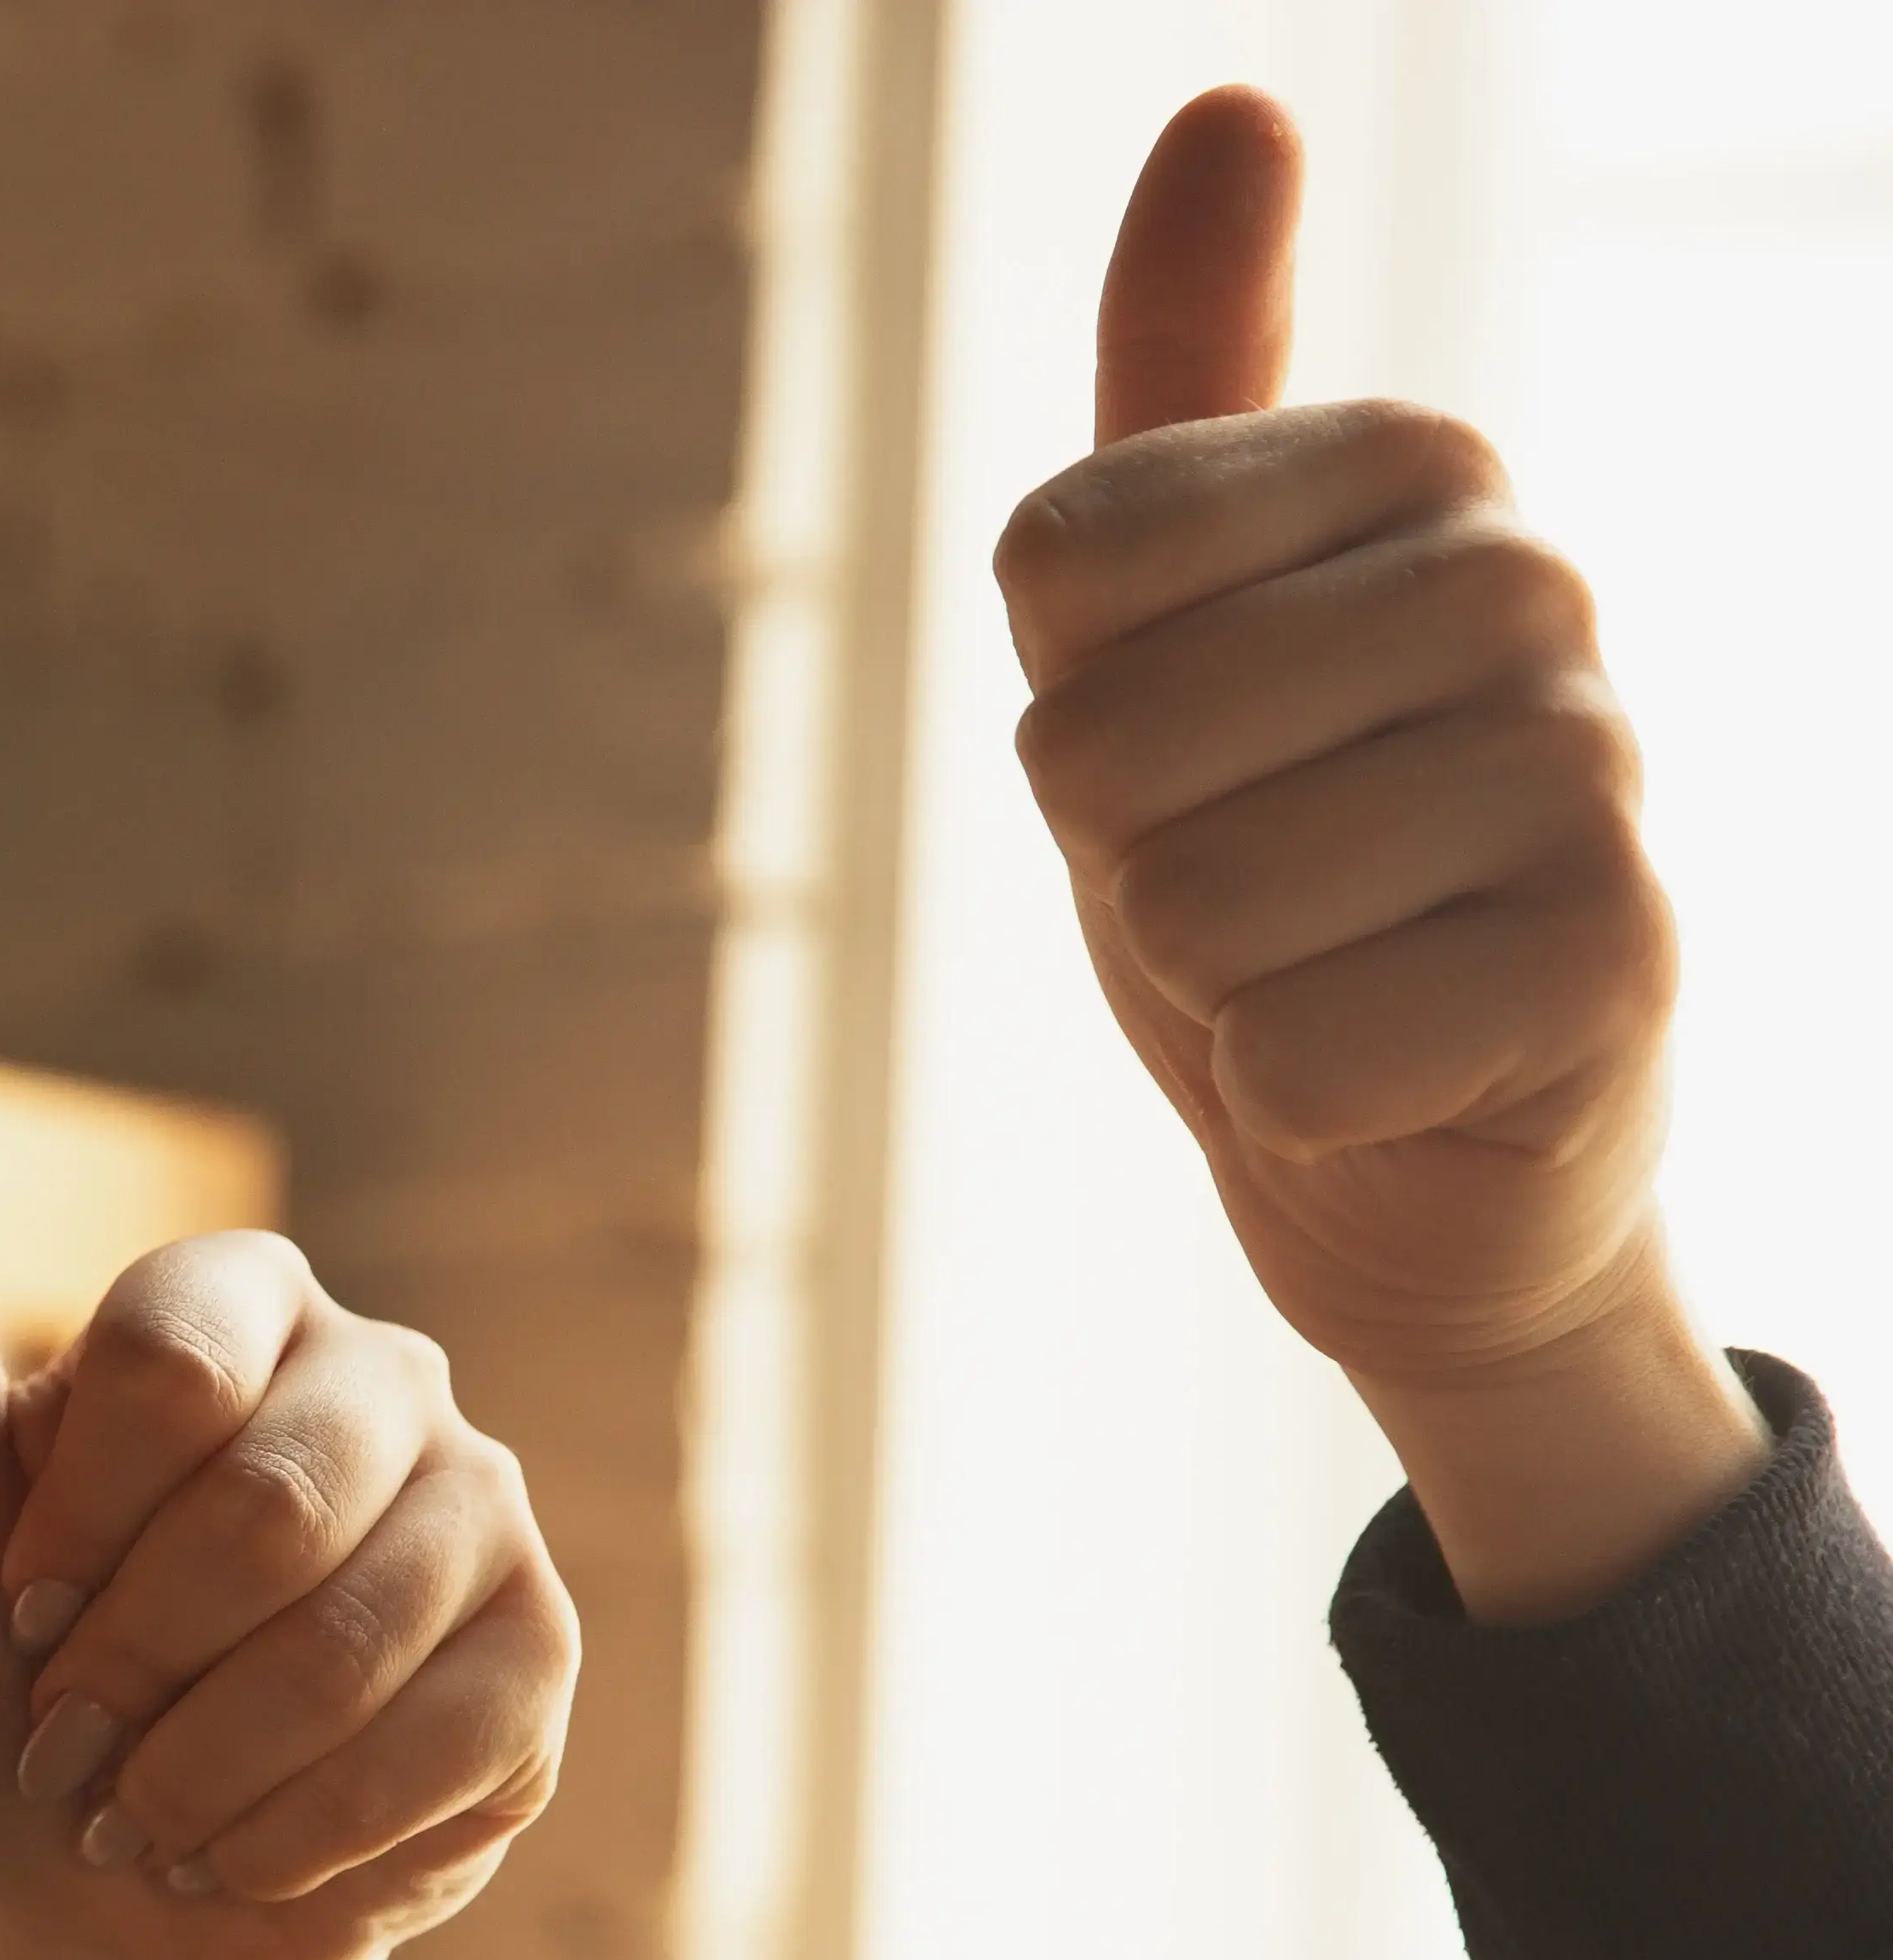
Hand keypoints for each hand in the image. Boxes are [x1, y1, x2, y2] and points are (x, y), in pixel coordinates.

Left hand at [0, 994, 570, 1959]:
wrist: (104, 1888)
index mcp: (235, 1299)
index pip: (169, 1361)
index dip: (76, 1523)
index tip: (19, 1611)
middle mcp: (384, 1373)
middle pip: (268, 1513)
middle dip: (135, 1667)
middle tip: (70, 1742)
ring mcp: (484, 1506)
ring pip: (351, 1642)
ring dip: (205, 1767)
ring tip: (137, 1814)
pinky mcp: (544, 1652)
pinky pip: (437, 1744)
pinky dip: (297, 1833)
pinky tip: (234, 1855)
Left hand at [1000, 88, 1761, 1615]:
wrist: (1414, 1136)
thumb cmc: (1268, 855)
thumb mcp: (1166, 609)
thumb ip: (1181, 364)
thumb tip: (1237, 105)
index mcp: (1415, 459)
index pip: (1057, 562)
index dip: (1068, 700)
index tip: (1197, 742)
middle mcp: (1531, 574)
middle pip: (1094, 739)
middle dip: (1129, 860)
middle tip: (1257, 885)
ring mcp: (1596, 766)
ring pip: (1185, 905)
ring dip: (1213, 980)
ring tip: (1327, 966)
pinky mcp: (1618, 964)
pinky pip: (1288, 1051)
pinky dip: (1294, 1093)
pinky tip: (1394, 1065)